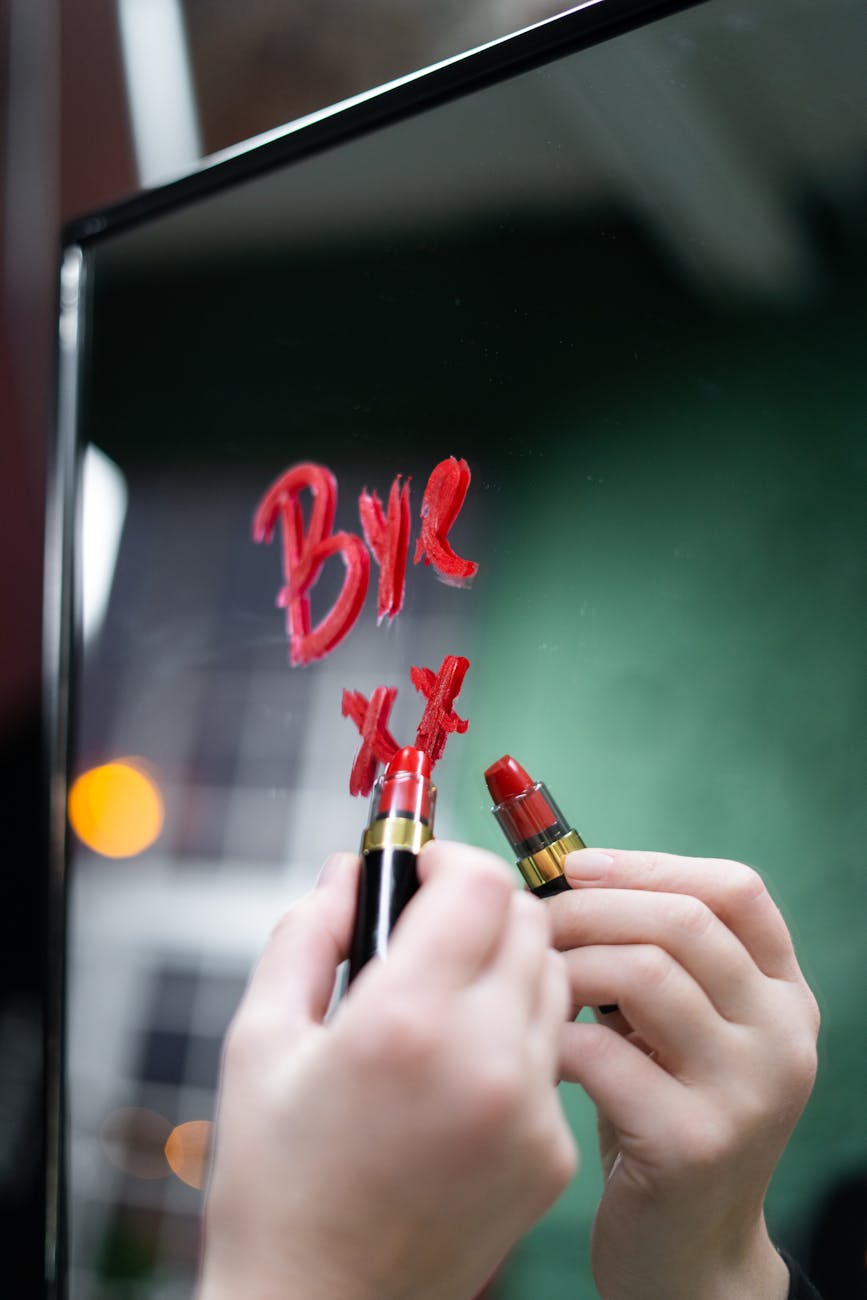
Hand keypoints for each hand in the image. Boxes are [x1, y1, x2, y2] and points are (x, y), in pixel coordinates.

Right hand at [198, 841, 575, 1299]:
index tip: (421, 869)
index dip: (450, 858)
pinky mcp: (551, 1155)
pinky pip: (551, 1052)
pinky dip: (516, 1035)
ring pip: (551, 980)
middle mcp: (484, 1061)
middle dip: (481, 904)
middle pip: (528, 922)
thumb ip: (306, 935)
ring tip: (447, 994)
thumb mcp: (259, 1041)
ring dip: (507, 962)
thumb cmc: (274, 1186)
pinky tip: (462, 1066)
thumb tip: (347, 871)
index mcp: (404, 1023)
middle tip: (433, 925)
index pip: (480, 885)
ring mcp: (529, 1113)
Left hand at [550, 848, 818, 1299]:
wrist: (688, 1250)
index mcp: (782, 994)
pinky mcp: (694, 1143)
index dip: (650, 864)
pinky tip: (538, 1048)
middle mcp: (782, 1036)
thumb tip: (563, 875)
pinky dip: (554, 1037)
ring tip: (535, 982)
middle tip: (535, 923)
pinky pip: (604, 1054)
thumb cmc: (662, 1111)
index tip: (577, 866)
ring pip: (645, 973)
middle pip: (685, 921)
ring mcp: (747, 1092)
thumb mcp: (679, 1027)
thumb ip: (652, 956)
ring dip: (569, 964)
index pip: (737, 890)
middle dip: (591, 908)